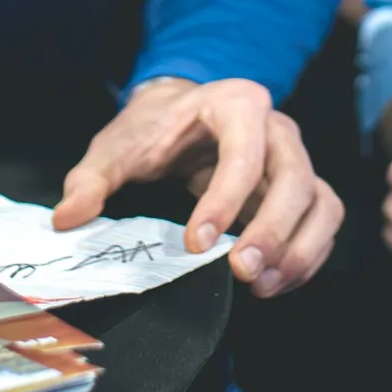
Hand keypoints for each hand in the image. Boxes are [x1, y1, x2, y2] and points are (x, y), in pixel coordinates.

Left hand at [53, 77, 343, 298]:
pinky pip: (324, 221)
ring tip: (262, 286)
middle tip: (241, 273)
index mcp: (234, 104)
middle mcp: (276, 128)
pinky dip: (307, 256)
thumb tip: (68, 218)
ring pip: (320, 202)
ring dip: (298, 249)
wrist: (178, 118)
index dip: (226, 198)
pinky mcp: (303, 190)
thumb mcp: (115, 147)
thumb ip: (91, 179)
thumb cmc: (151, 131)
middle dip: (273, 231)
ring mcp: (295, 159)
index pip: (243, 150)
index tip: (195, 243)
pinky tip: (274, 284)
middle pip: (296, 178)